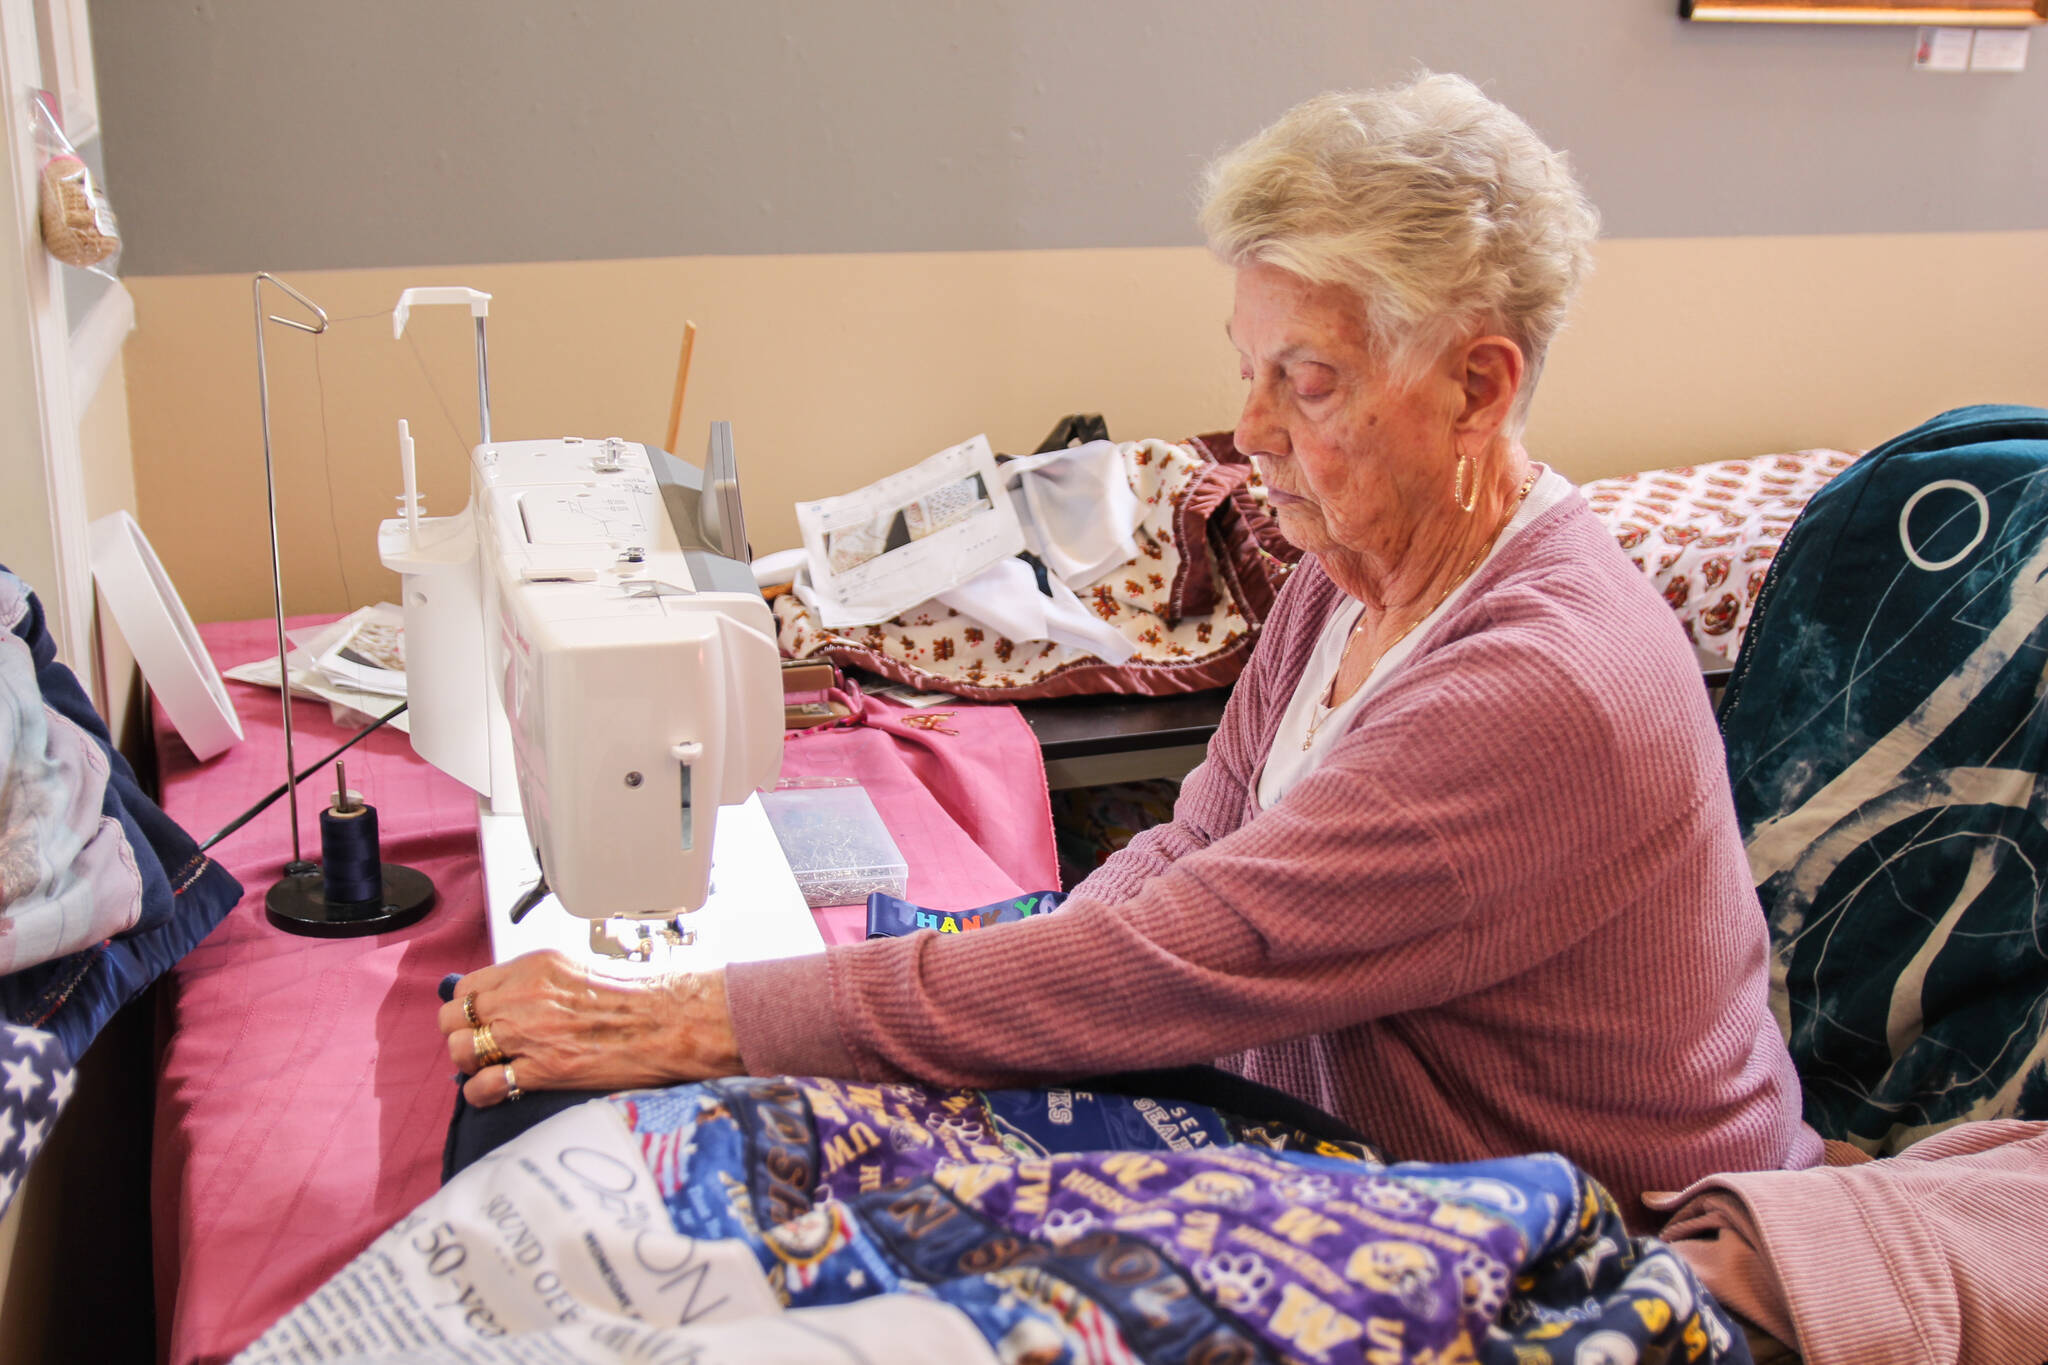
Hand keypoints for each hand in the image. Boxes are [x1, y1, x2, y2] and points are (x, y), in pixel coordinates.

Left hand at [436, 950, 741, 1107]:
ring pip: (459, 1051)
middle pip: (451, 1018)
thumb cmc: (636, 998)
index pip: (466, 986)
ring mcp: (529, 1034)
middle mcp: (523, 997)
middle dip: (460, 1035)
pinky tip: (498, 1092)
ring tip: (490, 1068)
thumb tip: (507, 1000)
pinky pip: (483, 1087)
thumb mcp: (576, 970)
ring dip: (469, 1064)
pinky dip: (483, 1094)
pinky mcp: (542, 1070)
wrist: (670, 1023)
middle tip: (481, 1046)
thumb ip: (536, 982)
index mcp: (532, 967)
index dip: (467, 1007)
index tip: (477, 1019)